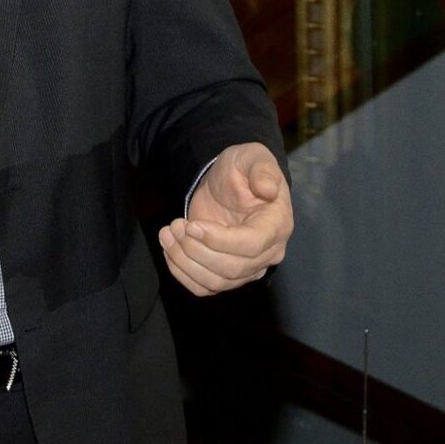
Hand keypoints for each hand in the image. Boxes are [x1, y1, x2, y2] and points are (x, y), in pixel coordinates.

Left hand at [158, 142, 292, 296]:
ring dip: (185, 261)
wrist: (228, 182)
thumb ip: (262, 169)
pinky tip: (169, 249)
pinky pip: (205, 287)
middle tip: (175, 226)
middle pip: (232, 269)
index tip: (192, 224)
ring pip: (216, 282)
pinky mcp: (227, 272)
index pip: (251, 245)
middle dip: (196, 250)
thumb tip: (268, 189)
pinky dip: (182, 273)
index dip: (219, 240)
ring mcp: (247, 266)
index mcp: (276, 225)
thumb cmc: (243, 168)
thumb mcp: (252, 157)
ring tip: (168, 233)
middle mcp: (267, 252)